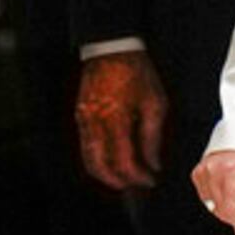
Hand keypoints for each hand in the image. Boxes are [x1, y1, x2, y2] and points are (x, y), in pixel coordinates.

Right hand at [75, 51, 167, 190]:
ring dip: (105, 173)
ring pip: (89, 159)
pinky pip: (85, 145)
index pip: (124, 162)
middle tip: (135, 185)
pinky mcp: (79, 115)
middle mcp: (95, 123)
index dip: (138, 176)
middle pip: (100, 167)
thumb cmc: (135, 72)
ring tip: (123, 177)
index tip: (150, 180)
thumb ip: (153, 137)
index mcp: (116, 120)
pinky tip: (111, 159)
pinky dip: (97, 158)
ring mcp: (84, 119)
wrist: (112, 49)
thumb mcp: (154, 103)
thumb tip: (153, 163)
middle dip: (118, 181)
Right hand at [191, 151, 234, 234]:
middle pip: (222, 210)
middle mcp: (215, 170)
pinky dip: (215, 200)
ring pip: (212, 206)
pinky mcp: (198, 172)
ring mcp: (204, 170)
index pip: (233, 208)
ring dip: (225, 210)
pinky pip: (205, 196)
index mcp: (232, 171)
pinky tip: (226, 193)